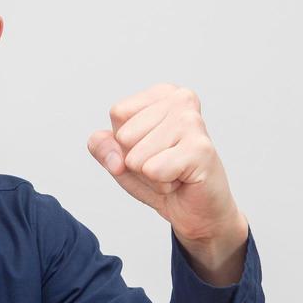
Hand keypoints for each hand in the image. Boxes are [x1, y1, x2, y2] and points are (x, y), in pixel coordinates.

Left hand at [86, 83, 243, 245]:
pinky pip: (153, 171)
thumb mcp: (120, 159)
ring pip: (137, 157)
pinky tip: (182, 179)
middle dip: (137, 160)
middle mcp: (181, 99)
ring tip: (173, 171)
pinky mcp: (200, 149)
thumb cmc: (160, 176)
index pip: (118, 113)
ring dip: (151, 175)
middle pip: (125, 136)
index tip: (150, 148)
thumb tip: (113, 155)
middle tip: (164, 164)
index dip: (124, 141)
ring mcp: (192, 122)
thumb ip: (102, 147)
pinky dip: (162, 184)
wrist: (195, 209)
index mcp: (163, 93)